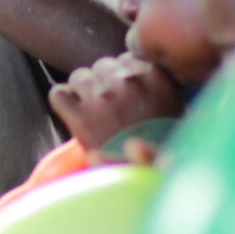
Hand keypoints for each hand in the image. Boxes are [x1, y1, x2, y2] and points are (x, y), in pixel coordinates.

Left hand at [48, 53, 182, 152]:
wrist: (150, 176)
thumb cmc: (165, 144)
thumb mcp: (176, 105)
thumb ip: (155, 82)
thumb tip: (136, 69)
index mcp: (153, 76)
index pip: (126, 58)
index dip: (122, 74)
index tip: (124, 91)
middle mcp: (127, 82)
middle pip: (102, 65)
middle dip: (102, 82)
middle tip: (107, 104)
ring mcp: (102, 98)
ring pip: (78, 76)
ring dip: (81, 91)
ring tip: (91, 110)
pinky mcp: (80, 117)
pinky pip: (58, 94)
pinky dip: (62, 102)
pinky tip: (73, 113)